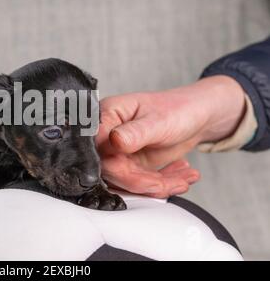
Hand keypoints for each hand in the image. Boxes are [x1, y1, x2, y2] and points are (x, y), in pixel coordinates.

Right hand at [96, 76, 245, 197]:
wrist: (197, 115)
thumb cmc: (178, 108)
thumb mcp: (158, 121)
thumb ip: (134, 132)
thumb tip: (114, 141)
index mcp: (108, 116)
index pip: (98, 147)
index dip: (115, 166)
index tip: (139, 176)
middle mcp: (108, 135)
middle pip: (111, 169)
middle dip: (141, 182)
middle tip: (165, 183)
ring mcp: (119, 152)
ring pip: (126, 181)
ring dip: (156, 186)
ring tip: (181, 180)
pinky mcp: (131, 165)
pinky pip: (139, 184)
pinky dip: (161, 186)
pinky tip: (180, 179)